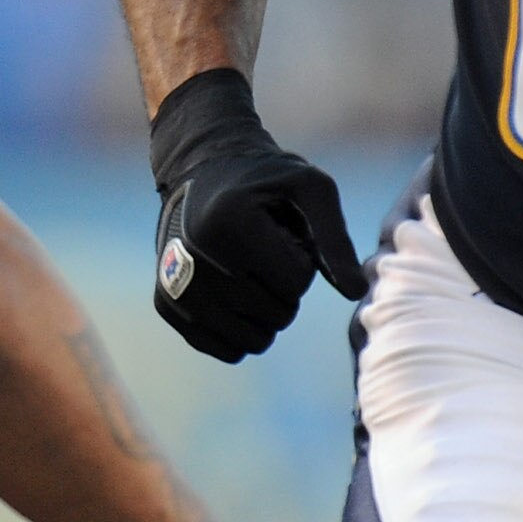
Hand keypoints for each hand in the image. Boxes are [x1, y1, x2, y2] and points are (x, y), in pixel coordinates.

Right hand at [147, 69, 364, 361]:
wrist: (201, 171)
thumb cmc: (267, 180)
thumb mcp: (311, 190)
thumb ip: (336, 239)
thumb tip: (356, 291)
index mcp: (230, 221)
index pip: (296, 281)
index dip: (303, 261)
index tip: (284, 233)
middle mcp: (194, 256)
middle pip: (278, 314)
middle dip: (285, 288)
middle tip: (266, 251)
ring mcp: (175, 286)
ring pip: (255, 340)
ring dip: (267, 312)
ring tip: (249, 270)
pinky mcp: (166, 306)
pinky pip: (227, 350)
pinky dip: (241, 331)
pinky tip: (232, 294)